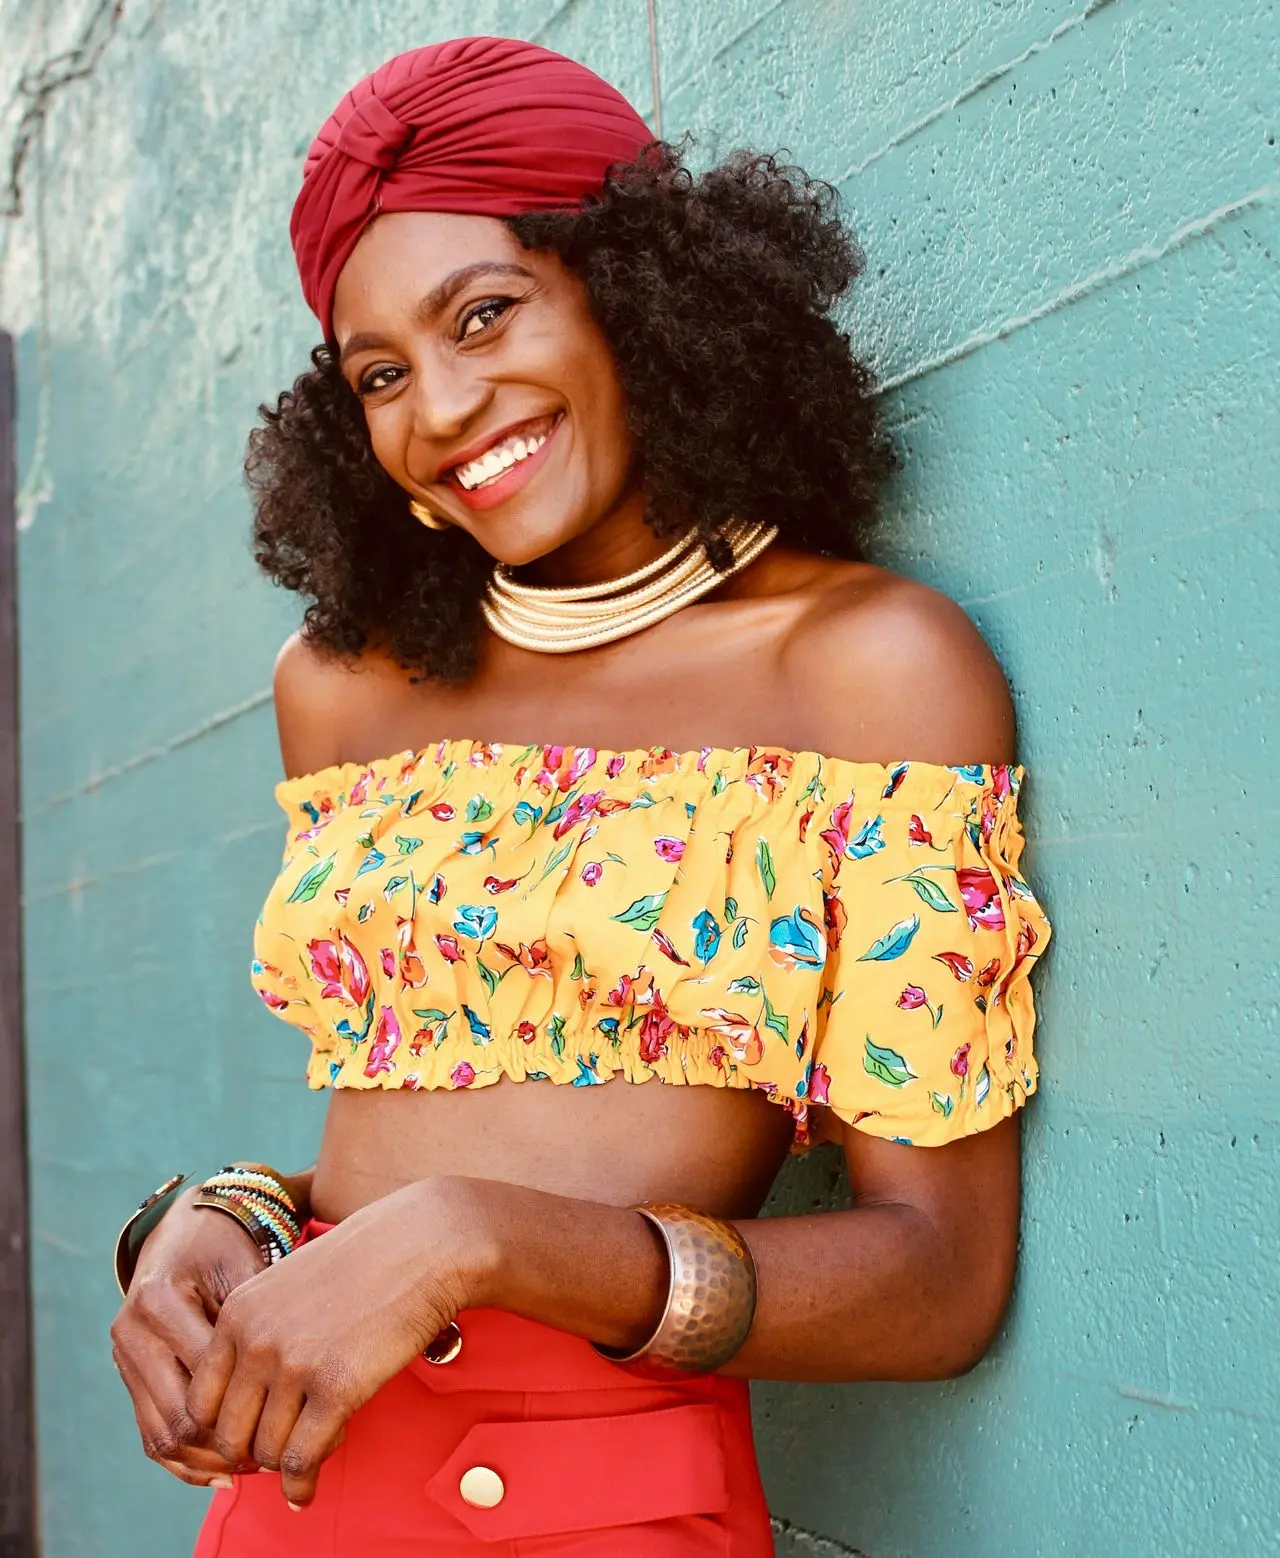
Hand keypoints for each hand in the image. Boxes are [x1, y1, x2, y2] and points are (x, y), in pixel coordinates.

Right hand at [110, 1189, 268, 1485]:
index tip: (296, 1416)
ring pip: (162, 1435)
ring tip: (257, 1467)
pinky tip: (223, 1473)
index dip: (251, 1402)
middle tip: (278, 1455)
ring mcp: (125, 1359)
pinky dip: (185, 1461)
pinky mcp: (129, 1378)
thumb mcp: (247, 1266)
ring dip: (208, 1459)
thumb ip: (263, 1318)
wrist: (187, 1229)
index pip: (206, 1375)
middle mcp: (132, 1333)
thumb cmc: (227, 1244)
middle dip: (230, 1441)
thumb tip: (303, 1377)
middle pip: (180, 1415)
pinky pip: (150, 1435)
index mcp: (159, 1301)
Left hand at [183, 1178, 483, 1507]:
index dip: (222, 1427)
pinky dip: (301, 1485)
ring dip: (284, 1464)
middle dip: (251, 1452)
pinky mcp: (336, 1389)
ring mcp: (294, 1366)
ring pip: (265, 1452)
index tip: (249, 1434)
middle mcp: (255, 1341)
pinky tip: (306, 1491)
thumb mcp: (290, 1284)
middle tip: (276, 1454)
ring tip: (308, 1453)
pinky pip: (302, 1460)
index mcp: (238, 1313)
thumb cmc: (366, 1260)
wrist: (422, 1245)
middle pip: (228, 1434)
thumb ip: (260, 1331)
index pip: (200, 1401)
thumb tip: (252, 1395)